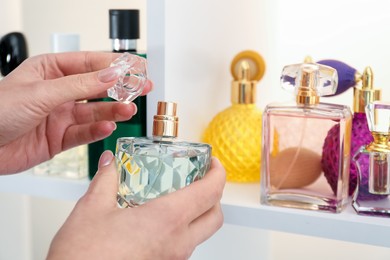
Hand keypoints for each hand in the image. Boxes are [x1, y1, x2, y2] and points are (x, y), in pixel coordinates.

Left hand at [0, 52, 151, 173]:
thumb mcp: (42, 92)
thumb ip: (79, 86)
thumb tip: (110, 76)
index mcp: (50, 70)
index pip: (89, 63)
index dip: (114, 65)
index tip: (135, 67)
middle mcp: (58, 92)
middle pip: (96, 88)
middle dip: (120, 88)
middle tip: (142, 88)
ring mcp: (60, 115)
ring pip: (94, 111)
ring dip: (112, 110)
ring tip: (128, 110)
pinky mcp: (60, 138)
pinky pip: (84, 133)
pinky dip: (97, 131)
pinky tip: (107, 127)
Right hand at [47, 151, 225, 259]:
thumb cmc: (83, 257)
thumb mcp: (92, 209)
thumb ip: (106, 180)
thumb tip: (109, 164)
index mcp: (166, 221)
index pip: (210, 192)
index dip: (217, 174)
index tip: (213, 164)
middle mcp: (177, 244)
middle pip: (215, 217)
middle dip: (214, 195)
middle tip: (201, 180)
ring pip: (201, 235)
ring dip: (198, 214)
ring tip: (179, 199)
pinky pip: (184, 248)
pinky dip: (182, 231)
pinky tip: (159, 223)